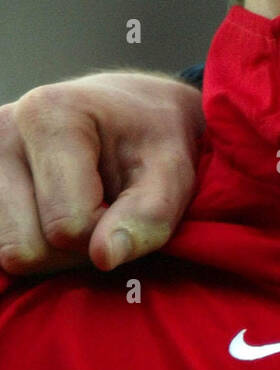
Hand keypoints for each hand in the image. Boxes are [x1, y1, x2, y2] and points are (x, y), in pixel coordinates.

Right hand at [0, 71, 203, 274]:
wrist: (133, 112)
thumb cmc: (154, 139)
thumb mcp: (174, 169)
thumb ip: (150, 214)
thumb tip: (104, 256)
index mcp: (46, 114)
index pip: (67, 226)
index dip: (108, 234)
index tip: (129, 206)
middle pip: (25, 249)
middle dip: (76, 248)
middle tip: (105, 213)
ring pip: (6, 256)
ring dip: (53, 252)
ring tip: (81, 212)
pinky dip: (32, 245)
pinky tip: (54, 216)